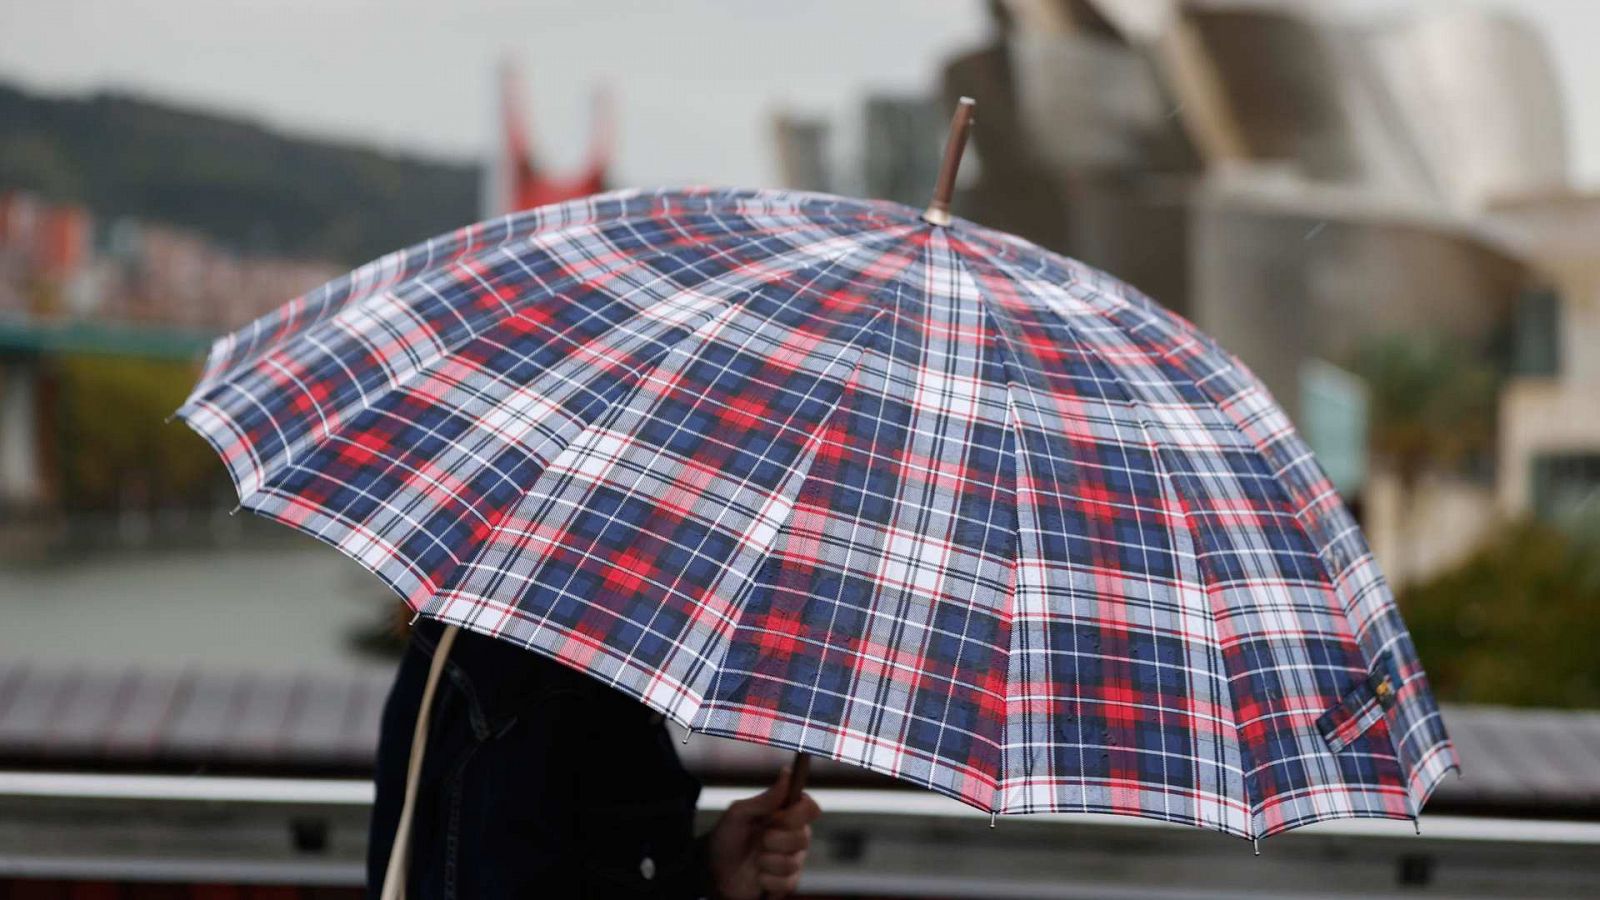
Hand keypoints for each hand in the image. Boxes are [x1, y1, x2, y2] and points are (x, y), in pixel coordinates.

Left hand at [706, 766, 821, 898]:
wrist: (713, 871)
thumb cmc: (726, 838)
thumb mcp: (739, 814)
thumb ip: (765, 799)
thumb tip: (787, 773)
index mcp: (786, 815)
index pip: (811, 808)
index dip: (800, 813)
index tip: (781, 816)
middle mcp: (794, 836)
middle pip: (805, 836)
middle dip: (776, 840)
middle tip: (760, 839)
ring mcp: (792, 860)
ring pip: (794, 862)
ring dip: (767, 861)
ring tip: (754, 860)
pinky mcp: (787, 883)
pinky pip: (787, 883)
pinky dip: (767, 880)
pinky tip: (757, 876)